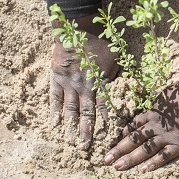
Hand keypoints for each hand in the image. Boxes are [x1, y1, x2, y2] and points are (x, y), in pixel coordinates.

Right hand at [49, 15, 118, 149]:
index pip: (104, 108)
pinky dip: (55, 112)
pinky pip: (55, 99)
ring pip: (70, 110)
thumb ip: (116, 76)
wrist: (77, 29)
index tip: (106, 138)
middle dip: (86, 132)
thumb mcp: (115, 59)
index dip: (105, 123)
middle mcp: (85, 88)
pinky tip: (54, 124)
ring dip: (70, 127)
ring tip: (69, 142)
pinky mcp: (57, 79)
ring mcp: (69, 84)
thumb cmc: (100, 43)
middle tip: (84, 149)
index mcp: (100, 83)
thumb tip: (123, 88)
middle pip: (86, 114)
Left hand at [104, 75, 178, 171]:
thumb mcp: (166, 95)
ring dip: (130, 158)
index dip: (121, 136)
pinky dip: (154, 163)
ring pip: (145, 148)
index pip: (132, 126)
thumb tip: (153, 108)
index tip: (111, 144)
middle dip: (118, 150)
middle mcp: (155, 125)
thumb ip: (158, 105)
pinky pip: (164, 155)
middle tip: (106, 159)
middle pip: (133, 139)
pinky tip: (143, 170)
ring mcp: (167, 134)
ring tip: (117, 167)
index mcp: (152, 113)